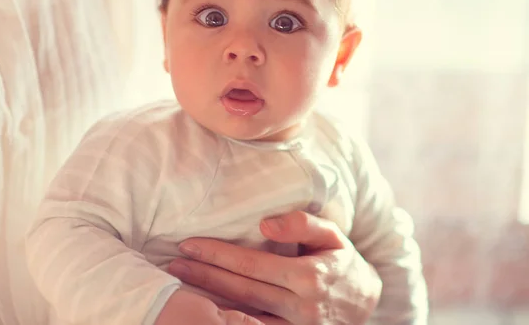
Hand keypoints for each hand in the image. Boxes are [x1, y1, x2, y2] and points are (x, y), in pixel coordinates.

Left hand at [167, 211, 380, 324]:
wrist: (365, 303)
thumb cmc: (342, 262)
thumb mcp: (333, 235)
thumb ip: (303, 224)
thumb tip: (265, 224)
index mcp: (308, 277)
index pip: (251, 264)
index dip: (217, 254)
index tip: (189, 245)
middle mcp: (300, 307)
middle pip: (240, 290)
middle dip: (204, 277)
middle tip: (174, 265)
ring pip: (242, 316)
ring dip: (209, 301)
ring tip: (180, 288)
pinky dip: (229, 320)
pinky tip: (207, 311)